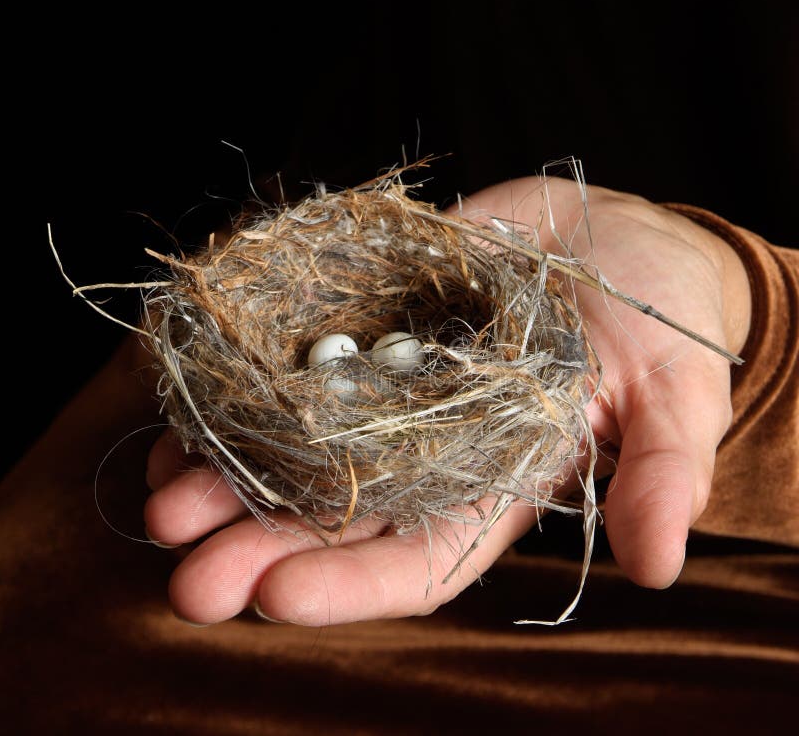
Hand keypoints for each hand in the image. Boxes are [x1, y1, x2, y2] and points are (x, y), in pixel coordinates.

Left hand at [144, 176, 750, 624]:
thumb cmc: (657, 319)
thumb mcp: (674, 392)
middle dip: (258, 545)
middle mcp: (427, 446)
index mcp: (495, 482)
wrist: (613, 239)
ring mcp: (388, 384)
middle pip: (334, 514)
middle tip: (186, 576)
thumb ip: (661, 473)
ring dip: (226, 473)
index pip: (417, 555)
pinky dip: (239, 385)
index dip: (349, 582)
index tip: (274, 595)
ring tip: (160, 493)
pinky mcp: (367, 320)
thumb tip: (660, 565)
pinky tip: (185, 406)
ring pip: (295, 445)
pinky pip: (291, 360)